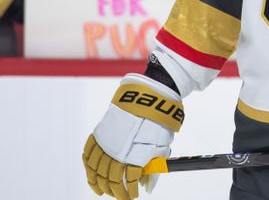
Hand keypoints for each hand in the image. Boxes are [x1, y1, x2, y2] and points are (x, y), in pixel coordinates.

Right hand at [82, 74, 182, 198]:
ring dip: (99, 184)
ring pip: (96, 169)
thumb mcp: (162, 144)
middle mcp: (118, 149)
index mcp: (135, 153)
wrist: (148, 96)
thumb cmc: (159, 121)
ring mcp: (106, 141)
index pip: (129, 179)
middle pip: (111, 177)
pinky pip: (88, 154)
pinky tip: (92, 176)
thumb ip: (153, 165)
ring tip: (104, 191)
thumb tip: (148, 185)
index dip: (130, 191)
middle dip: (116, 190)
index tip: (133, 196)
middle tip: (121, 196)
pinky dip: (88, 168)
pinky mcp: (99, 132)